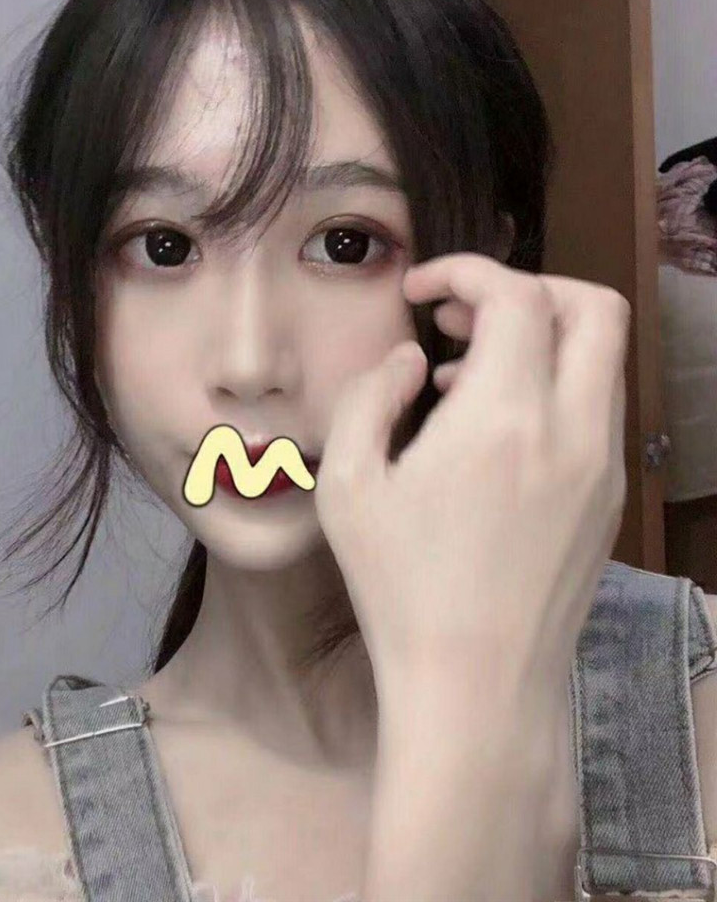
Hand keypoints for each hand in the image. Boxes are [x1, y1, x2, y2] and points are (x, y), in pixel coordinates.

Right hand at [314, 252, 629, 705]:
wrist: (477, 685)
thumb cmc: (400, 589)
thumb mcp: (348, 487)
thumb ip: (370, 398)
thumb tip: (412, 360)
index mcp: (503, 418)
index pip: (516, 296)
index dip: (466, 272)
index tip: (421, 292)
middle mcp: (572, 429)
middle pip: (592, 307)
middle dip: (527, 288)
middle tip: (461, 317)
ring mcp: (603, 466)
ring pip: (602, 359)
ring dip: (540, 342)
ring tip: (464, 381)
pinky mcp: (610, 500)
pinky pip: (595, 410)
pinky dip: (552, 390)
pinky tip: (492, 435)